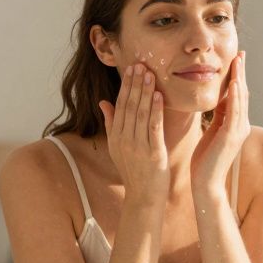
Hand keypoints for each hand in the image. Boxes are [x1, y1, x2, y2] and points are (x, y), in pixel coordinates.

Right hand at [99, 63, 168, 203]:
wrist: (143, 198)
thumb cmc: (134, 172)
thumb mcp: (118, 148)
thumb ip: (111, 124)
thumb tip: (103, 102)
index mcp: (116, 137)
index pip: (120, 105)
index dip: (126, 86)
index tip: (131, 68)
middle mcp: (124, 140)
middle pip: (129, 106)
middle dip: (135, 84)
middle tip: (140, 64)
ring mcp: (138, 147)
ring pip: (140, 113)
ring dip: (145, 92)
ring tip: (149, 74)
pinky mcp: (153, 154)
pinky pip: (153, 128)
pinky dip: (155, 110)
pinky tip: (159, 96)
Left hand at [192, 51, 250, 198]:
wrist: (206, 183)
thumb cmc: (205, 161)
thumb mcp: (211, 132)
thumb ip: (217, 117)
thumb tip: (216, 100)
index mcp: (234, 124)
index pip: (236, 96)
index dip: (237, 77)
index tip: (236, 59)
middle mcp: (240, 125)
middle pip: (241, 93)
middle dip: (241, 73)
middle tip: (241, 54)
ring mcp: (238, 131)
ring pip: (240, 100)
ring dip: (239, 79)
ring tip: (238, 62)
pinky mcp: (231, 137)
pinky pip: (234, 112)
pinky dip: (234, 97)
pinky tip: (233, 84)